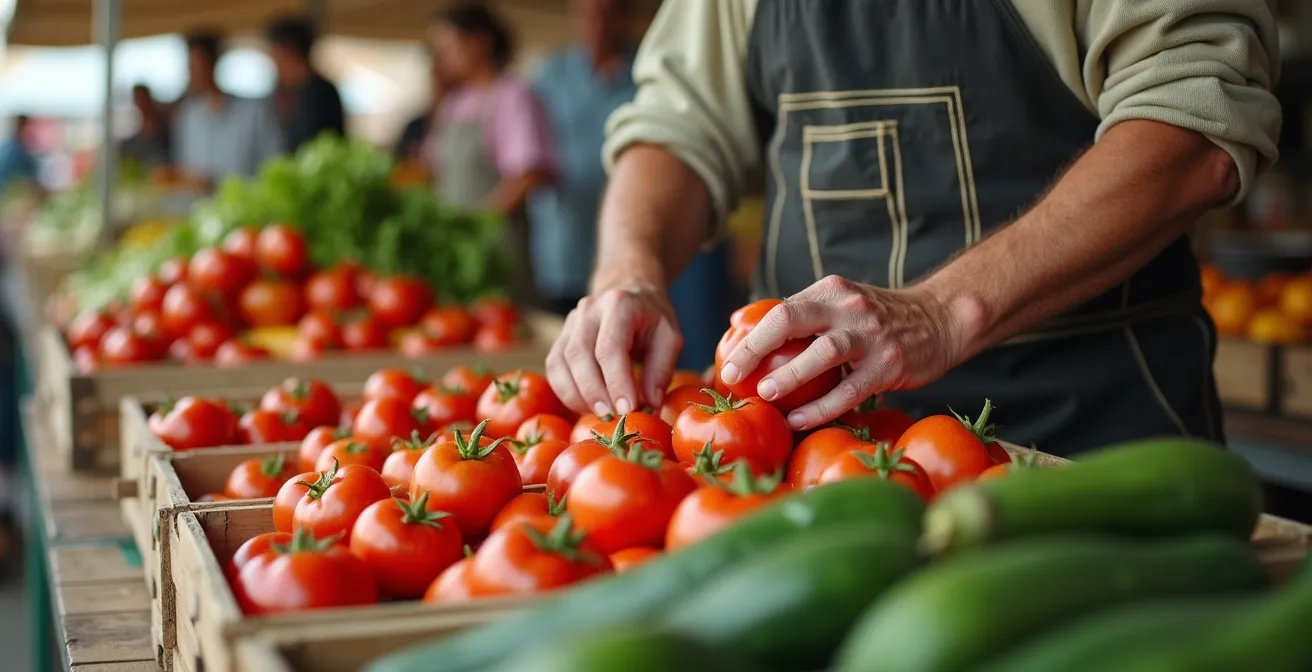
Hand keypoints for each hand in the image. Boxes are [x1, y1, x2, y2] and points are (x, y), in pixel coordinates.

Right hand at [545, 284, 683, 416]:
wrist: (627, 292)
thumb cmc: (651, 318)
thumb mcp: (670, 337)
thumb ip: (661, 368)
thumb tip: (651, 403)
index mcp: (619, 304)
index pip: (610, 347)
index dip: (616, 381)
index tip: (627, 409)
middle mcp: (588, 310)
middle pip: (579, 354)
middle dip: (593, 392)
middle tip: (611, 417)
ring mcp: (570, 322)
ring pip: (560, 362)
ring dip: (577, 395)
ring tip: (600, 414)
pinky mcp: (560, 338)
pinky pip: (553, 368)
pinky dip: (565, 392)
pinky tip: (584, 406)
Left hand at [718, 275, 970, 430]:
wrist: (941, 319)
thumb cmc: (877, 318)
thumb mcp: (838, 302)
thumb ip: (795, 313)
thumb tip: (736, 321)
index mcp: (829, 291)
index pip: (780, 310)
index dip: (750, 337)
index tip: (728, 362)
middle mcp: (849, 306)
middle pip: (792, 320)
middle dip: (757, 348)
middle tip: (732, 375)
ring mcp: (872, 335)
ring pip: (824, 352)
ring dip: (791, 374)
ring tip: (765, 393)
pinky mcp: (890, 364)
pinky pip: (851, 389)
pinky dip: (822, 407)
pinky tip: (799, 421)